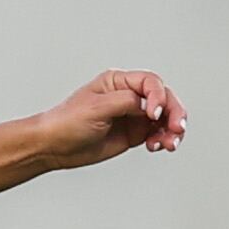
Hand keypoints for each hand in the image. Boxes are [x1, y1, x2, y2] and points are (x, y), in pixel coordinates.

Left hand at [35, 69, 187, 168]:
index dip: (158, 96)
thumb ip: (125, 102)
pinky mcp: (134, 133)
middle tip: (177, 128)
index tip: (153, 114)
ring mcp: (133, 115)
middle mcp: (129, 96)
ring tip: (169, 143)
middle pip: (164, 99)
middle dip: (174, 113)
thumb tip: (149, 105)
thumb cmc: (66, 122)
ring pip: (165, 118)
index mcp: (118, 82)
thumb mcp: (95, 108)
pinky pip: (157, 133)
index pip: (150, 83)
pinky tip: (157, 147)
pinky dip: (163, 139)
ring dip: (172, 129)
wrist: (52, 147)